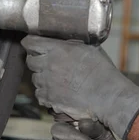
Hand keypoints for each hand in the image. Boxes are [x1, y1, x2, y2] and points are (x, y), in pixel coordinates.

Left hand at [21, 35, 138, 139]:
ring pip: (35, 78)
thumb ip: (72, 44)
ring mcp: (47, 83)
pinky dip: (46, 93)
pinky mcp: (48, 99)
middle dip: (37, 60)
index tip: (33, 44)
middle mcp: (48, 65)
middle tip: (49, 63)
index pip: (30, 42)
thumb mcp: (90, 48)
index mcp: (57, 49)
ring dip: (43, 78)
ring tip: (58, 80)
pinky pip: (40, 94)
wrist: (108, 97)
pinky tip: (59, 92)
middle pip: (30, 61)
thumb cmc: (103, 72)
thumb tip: (65, 41)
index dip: (30, 43)